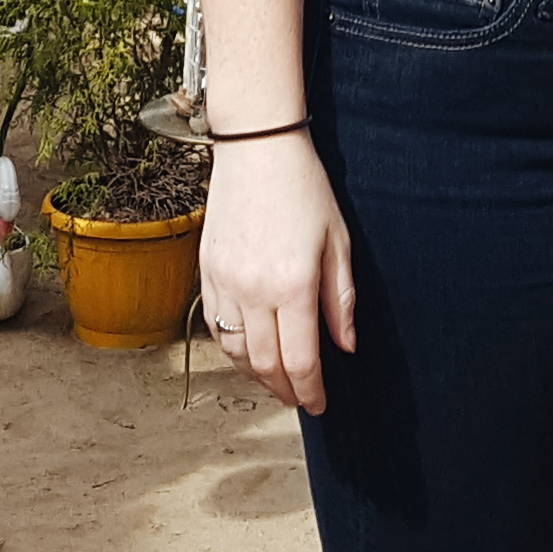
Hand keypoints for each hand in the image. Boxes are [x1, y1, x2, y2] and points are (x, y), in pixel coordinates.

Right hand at [199, 128, 355, 414]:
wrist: (257, 146)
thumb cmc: (305, 188)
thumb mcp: (337, 242)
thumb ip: (341, 300)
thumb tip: (345, 346)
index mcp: (293, 285)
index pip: (300, 360)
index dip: (310, 391)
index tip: (319, 405)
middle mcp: (253, 289)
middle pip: (265, 365)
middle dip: (284, 390)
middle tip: (300, 399)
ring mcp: (225, 281)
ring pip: (236, 352)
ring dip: (256, 375)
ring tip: (277, 381)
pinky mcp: (207, 271)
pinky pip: (216, 325)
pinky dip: (234, 348)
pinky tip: (251, 350)